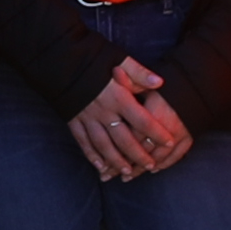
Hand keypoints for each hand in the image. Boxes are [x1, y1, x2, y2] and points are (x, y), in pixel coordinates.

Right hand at [69, 55, 188, 181]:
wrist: (61, 59)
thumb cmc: (93, 58)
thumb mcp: (119, 59)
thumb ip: (139, 73)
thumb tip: (159, 82)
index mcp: (118, 97)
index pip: (142, 120)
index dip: (157, 132)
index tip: (169, 141)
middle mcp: (103, 111)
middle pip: (124, 139)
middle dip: (138, 155)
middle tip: (150, 166)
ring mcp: (87, 118)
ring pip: (104, 145)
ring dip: (117, 160)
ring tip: (128, 171)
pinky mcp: (73, 120)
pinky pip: (83, 142)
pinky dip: (91, 155)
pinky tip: (100, 165)